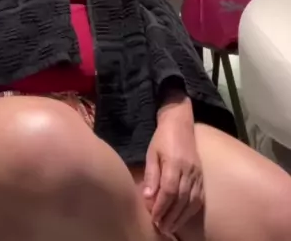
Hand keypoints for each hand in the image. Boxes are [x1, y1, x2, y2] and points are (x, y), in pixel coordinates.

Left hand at [143, 97, 202, 235]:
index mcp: (175, 162)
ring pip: (192, 201)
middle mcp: (189, 170)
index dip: (161, 206)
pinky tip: (183, 217)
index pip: (169, 190)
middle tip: (161, 228)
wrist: (180, 122)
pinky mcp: (201, 175)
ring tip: (170, 227)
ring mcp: (197, 173)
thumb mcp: (152, 153)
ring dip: (181, 217)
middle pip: (181, 199)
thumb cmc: (162, 137)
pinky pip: (199, 197)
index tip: (153, 218)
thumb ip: (151, 175)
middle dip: (171, 216)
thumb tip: (148, 197)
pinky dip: (191, 210)